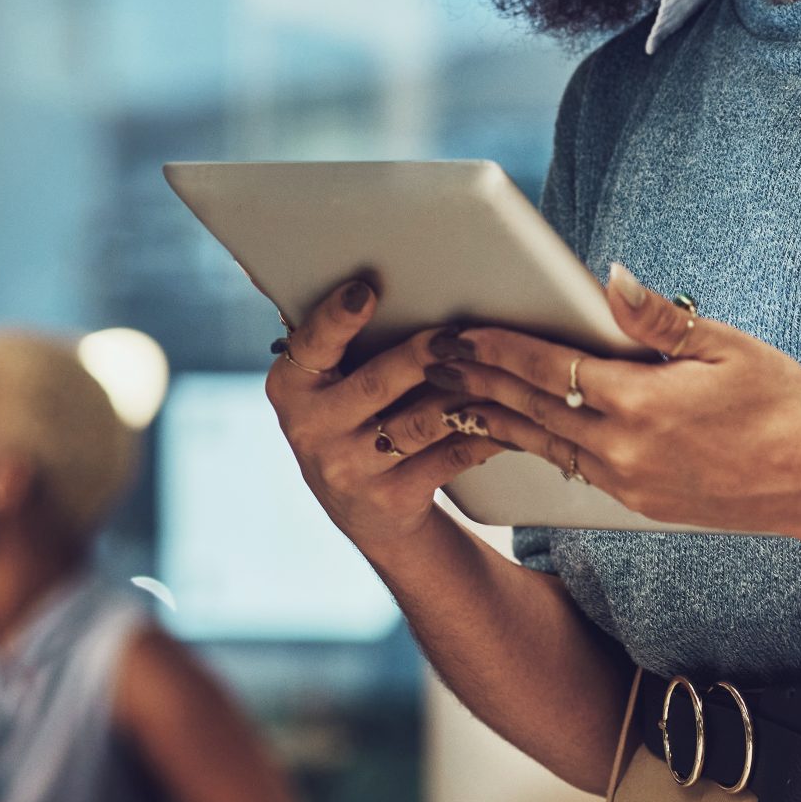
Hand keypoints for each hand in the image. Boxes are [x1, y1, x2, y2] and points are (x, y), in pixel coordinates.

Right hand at [265, 277, 506, 547]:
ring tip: (497, 369)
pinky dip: (483, 432)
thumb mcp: (331, 387)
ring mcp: (350, 468)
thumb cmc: (353, 421)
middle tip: (458, 334)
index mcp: (291, 387)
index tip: (365, 291)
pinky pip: (449, 456)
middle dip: (422, 355)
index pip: (311, 346)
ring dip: (463, 393)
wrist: (363, 512)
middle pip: (376, 383)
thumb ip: (348, 345)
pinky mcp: (391, 497)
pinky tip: (509, 416)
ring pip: (420, 423)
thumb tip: (399, 289)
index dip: (337, 318)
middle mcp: (311, 429)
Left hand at [424, 261, 800, 537]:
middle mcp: (624, 450)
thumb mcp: (727, 347)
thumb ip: (659, 318)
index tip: (458, 330)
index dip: (497, 347)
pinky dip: (533, 446)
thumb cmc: (782, 403)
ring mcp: (627, 483)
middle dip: (476, 381)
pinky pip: (569, 469)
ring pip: (542, 444)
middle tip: (429, 358)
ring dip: (493, 418)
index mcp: (642, 404)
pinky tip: (512, 432)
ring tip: (451, 397)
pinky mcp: (637, 502)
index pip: (548, 369)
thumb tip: (608, 276)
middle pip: (530, 410)